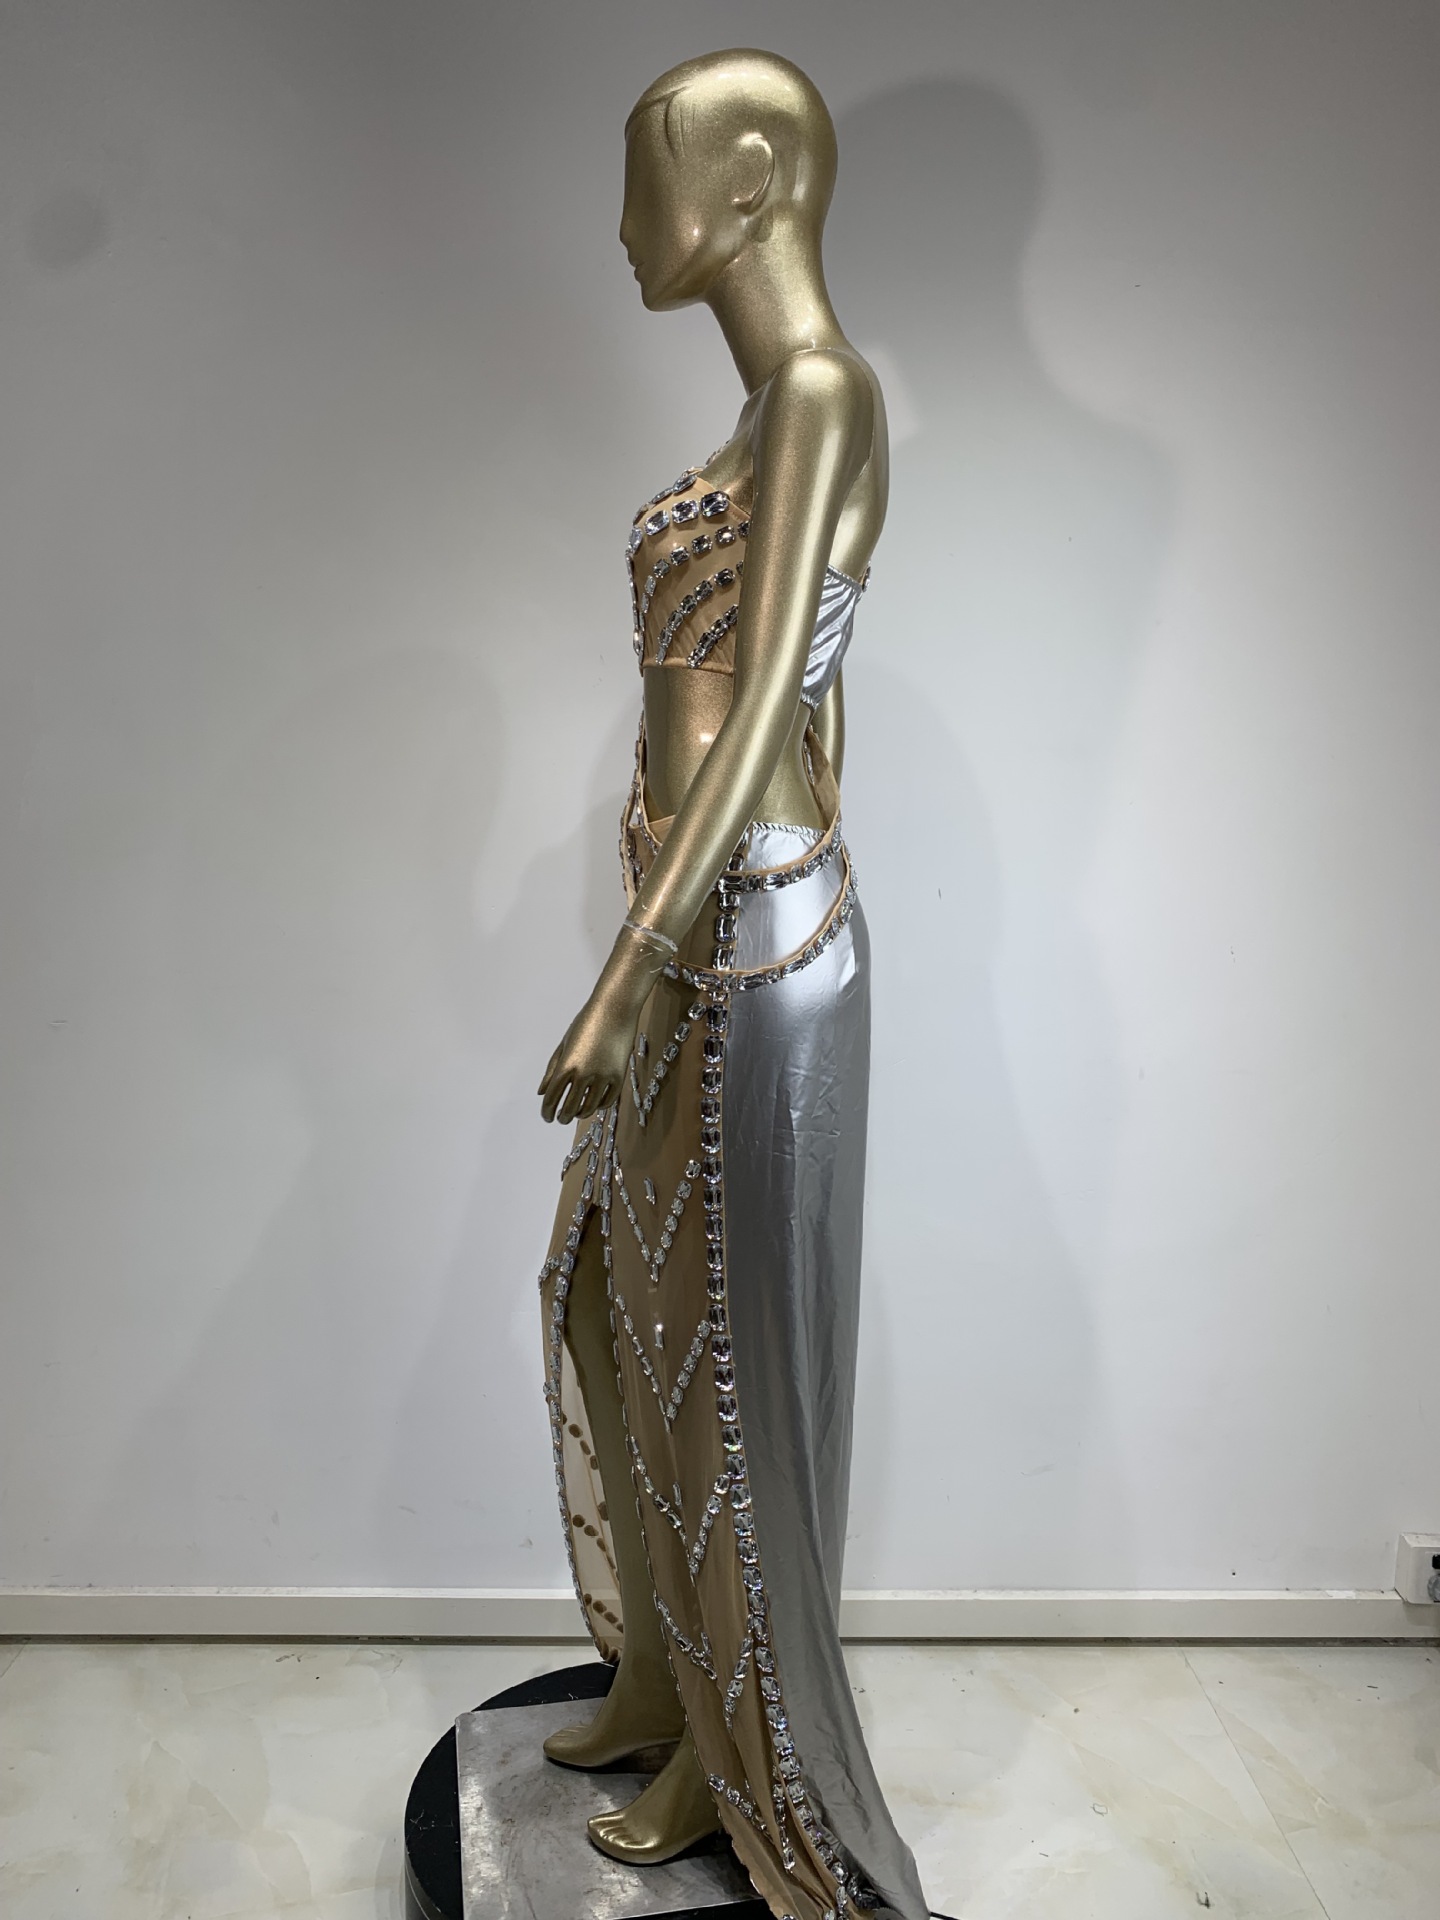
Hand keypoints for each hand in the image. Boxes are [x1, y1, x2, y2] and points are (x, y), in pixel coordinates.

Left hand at [538, 929, 668, 1124]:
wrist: (614, 1010)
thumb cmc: (586, 1023)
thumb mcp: (564, 1045)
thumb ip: (551, 1070)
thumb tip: (541, 1092)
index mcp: (566, 1065)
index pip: (551, 1098)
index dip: (547, 1112)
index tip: (547, 1116)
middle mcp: (583, 1074)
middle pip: (569, 1108)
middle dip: (562, 1117)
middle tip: (560, 1118)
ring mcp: (603, 1077)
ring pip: (589, 1108)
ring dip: (579, 1114)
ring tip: (575, 1113)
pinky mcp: (619, 1076)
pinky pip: (607, 1101)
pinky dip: (598, 1106)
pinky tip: (592, 1104)